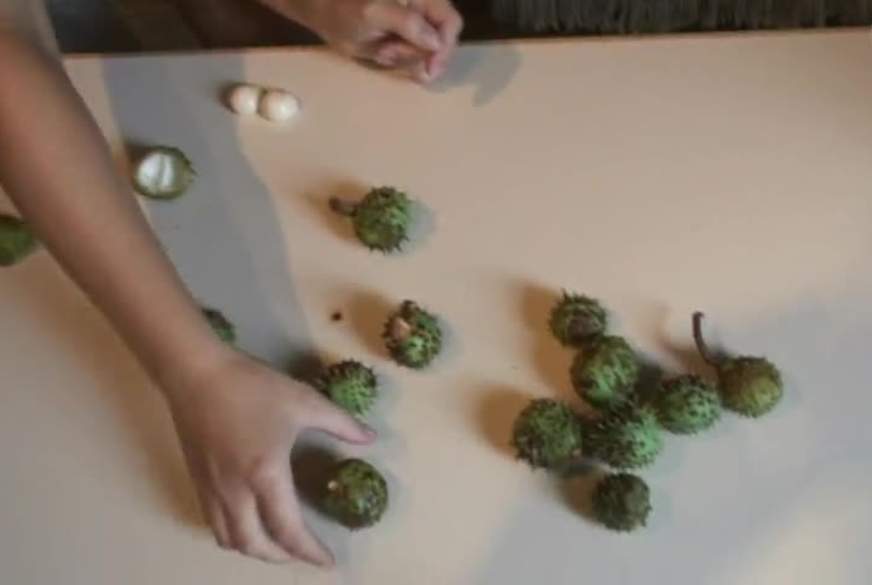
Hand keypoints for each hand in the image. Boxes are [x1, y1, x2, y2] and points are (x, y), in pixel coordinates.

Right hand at [164, 350, 374, 564]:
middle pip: (256, 546)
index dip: (310, 552)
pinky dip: (235, 535)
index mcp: (265, 476)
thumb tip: (370, 439)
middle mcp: (235, 492)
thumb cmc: (253, 387)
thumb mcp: (305, 401)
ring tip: (278, 544)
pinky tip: (248, 521)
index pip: (289, 531)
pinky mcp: (197, 481)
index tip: (328, 562)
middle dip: (283, 558)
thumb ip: (341, 424)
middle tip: (305, 554)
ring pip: (230, 540)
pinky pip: (214, 524)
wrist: (196, 373)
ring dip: (256, 549)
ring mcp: (212, 489)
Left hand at [275, 0, 462, 80]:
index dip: (445, 46)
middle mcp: (422, 11)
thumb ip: (408, 24)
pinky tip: (380, 52)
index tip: (430, 69)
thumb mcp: (375, 12)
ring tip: (381, 50)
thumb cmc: (345, 7)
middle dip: (419, 53)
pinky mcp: (402, 39)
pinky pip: (411, 58)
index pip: (450, 22)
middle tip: (390, 53)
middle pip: (440, 41)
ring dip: (405, 58)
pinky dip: (397, 60)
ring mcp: (413, 27)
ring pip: (426, 53)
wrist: (321, 13)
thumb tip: (436, 42)